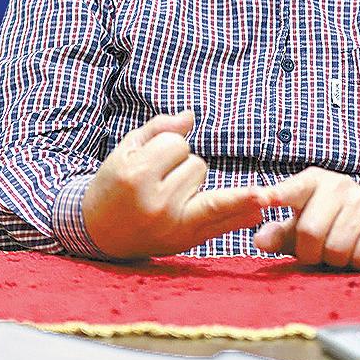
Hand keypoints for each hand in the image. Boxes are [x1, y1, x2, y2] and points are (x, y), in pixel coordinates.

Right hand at [82, 109, 269, 257]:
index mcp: (137, 177)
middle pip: (197, 164)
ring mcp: (174, 226)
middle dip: (180, 166)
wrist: (98, 232)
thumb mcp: (126, 149)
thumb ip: (159, 128)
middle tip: (154, 183)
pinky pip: (223, 223)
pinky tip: (260, 207)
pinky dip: (242, 213)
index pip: (177, 143)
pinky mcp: (186, 242)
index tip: (145, 160)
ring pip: (209, 185)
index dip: (165, 145)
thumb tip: (191, 117)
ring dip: (195, 185)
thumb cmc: (113, 183)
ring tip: (165, 197)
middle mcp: (157, 204)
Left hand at [254, 167, 359, 268]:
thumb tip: (259, 240)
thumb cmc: (331, 224)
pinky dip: (359, 263)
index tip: (262, 198)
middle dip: (312, 253)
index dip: (278, 194)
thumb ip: (278, 234)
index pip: (294, 189)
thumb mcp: (302, 225)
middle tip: (320, 250)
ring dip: (336, 260)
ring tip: (343, 248)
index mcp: (314, 181)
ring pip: (337, 249)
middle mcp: (340, 185)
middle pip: (310, 232)